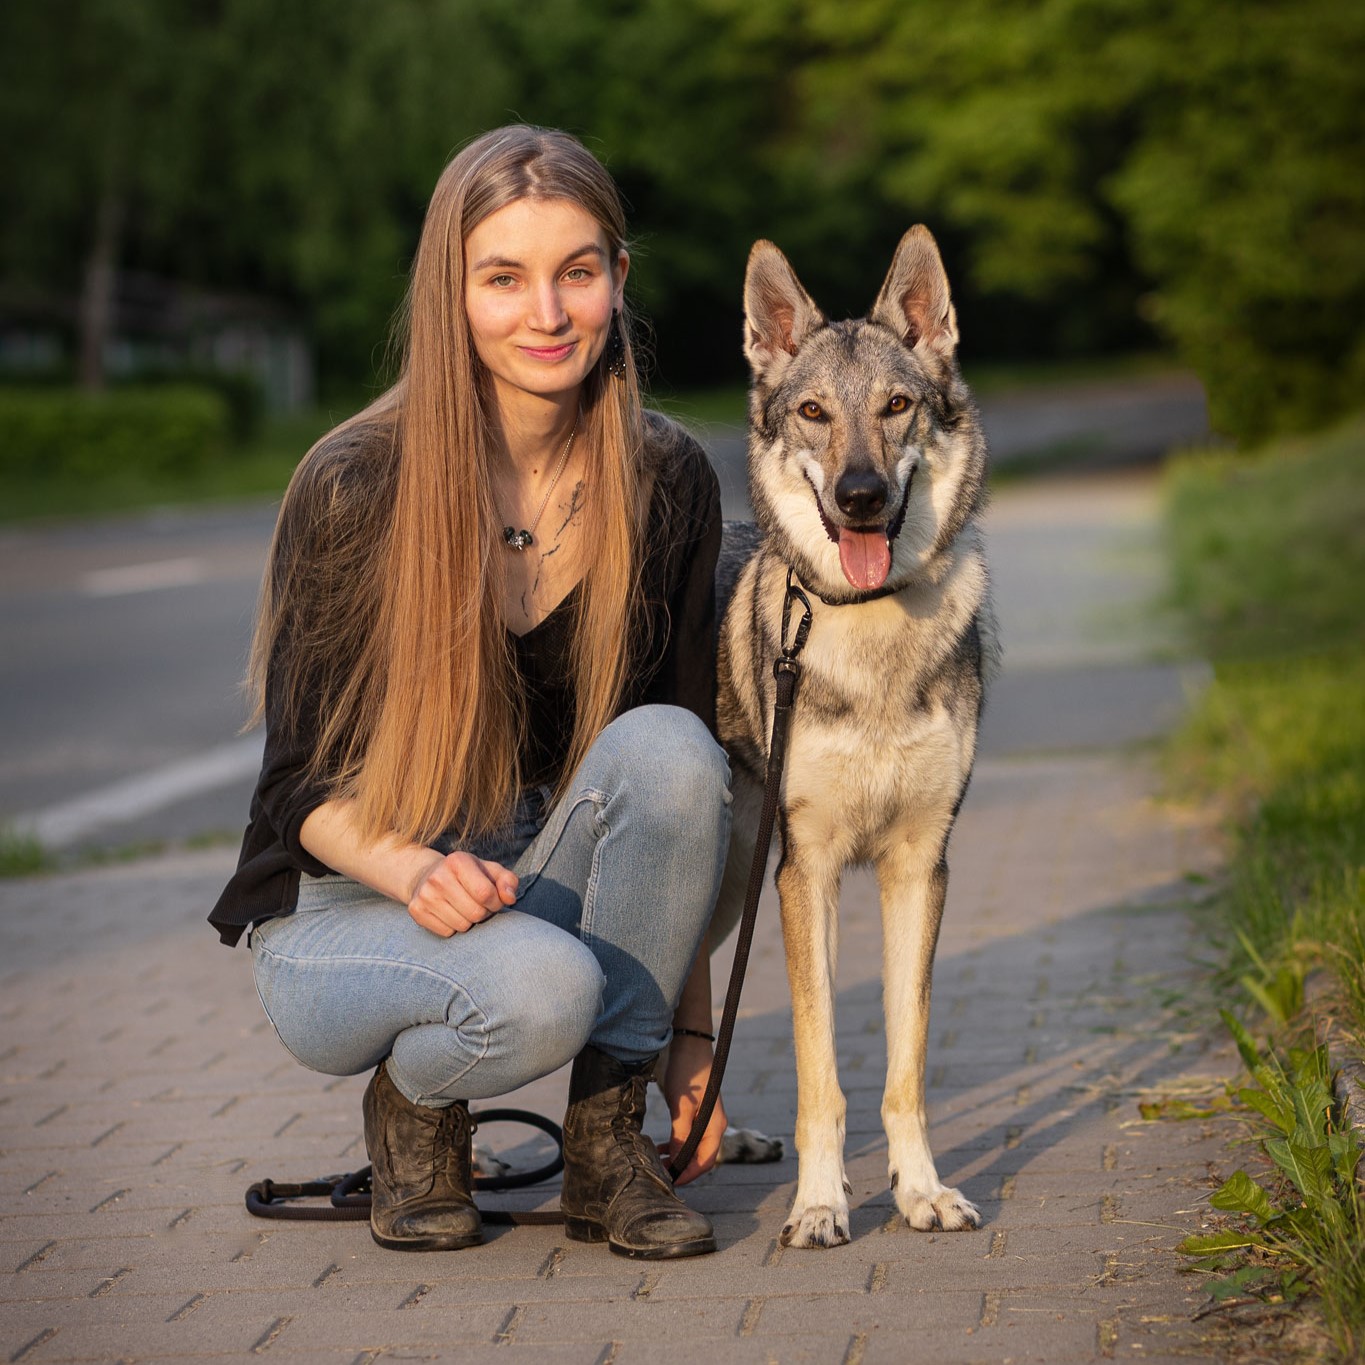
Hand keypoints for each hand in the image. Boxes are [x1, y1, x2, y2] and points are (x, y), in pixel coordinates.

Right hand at [407, 851, 517, 936]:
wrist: (427, 875)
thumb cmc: (467, 874)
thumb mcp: (489, 870)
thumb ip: (507, 881)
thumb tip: (510, 898)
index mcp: (458, 861)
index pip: (485, 893)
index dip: (496, 902)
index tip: (494, 900)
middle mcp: (438, 876)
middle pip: (475, 913)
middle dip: (483, 913)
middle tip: (478, 904)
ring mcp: (425, 895)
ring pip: (461, 926)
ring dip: (469, 921)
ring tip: (464, 907)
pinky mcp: (416, 911)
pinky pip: (446, 933)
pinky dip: (453, 928)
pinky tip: (450, 913)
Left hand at [659, 1033, 726, 1184]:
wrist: (690, 1046)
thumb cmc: (688, 1074)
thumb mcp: (681, 1106)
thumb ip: (680, 1135)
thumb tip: (676, 1161)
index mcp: (715, 1126)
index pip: (705, 1161)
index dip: (688, 1174)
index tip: (670, 1181)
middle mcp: (713, 1126)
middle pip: (700, 1157)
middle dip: (681, 1168)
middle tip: (659, 1173)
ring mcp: (706, 1120)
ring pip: (693, 1148)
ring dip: (677, 1157)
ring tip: (656, 1162)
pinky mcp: (696, 1114)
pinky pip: (688, 1137)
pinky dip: (676, 1145)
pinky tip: (660, 1146)